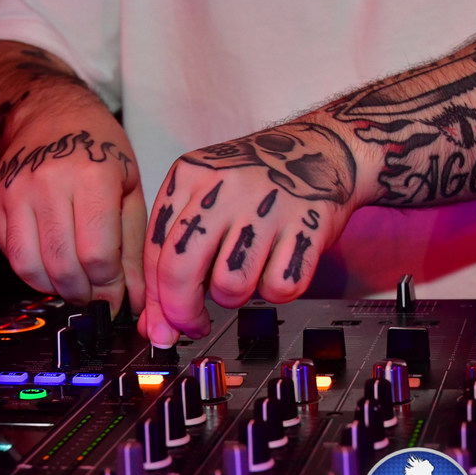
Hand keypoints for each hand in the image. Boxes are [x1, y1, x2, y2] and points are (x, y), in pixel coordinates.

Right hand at [0, 108, 146, 314]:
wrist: (53, 115)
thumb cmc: (102, 152)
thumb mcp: (131, 191)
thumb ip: (133, 246)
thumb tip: (135, 296)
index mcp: (92, 179)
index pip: (97, 253)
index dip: (110, 287)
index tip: (119, 299)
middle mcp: (49, 185)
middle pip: (63, 264)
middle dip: (85, 295)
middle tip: (99, 300)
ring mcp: (16, 192)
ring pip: (30, 266)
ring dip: (58, 290)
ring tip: (79, 288)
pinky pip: (11, 254)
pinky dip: (34, 274)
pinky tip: (55, 271)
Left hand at [139, 120, 359, 342]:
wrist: (320, 149)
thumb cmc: (258, 181)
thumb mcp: (207, 194)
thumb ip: (176, 249)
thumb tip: (157, 319)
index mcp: (191, 175)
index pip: (155, 250)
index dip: (156, 300)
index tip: (163, 325)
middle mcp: (225, 188)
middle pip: (182, 271)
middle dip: (183, 312)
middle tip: (194, 326)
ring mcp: (268, 205)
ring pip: (230, 286)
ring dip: (236, 297)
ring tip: (247, 275)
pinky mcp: (307, 224)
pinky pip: (279, 287)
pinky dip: (277, 290)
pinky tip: (277, 267)